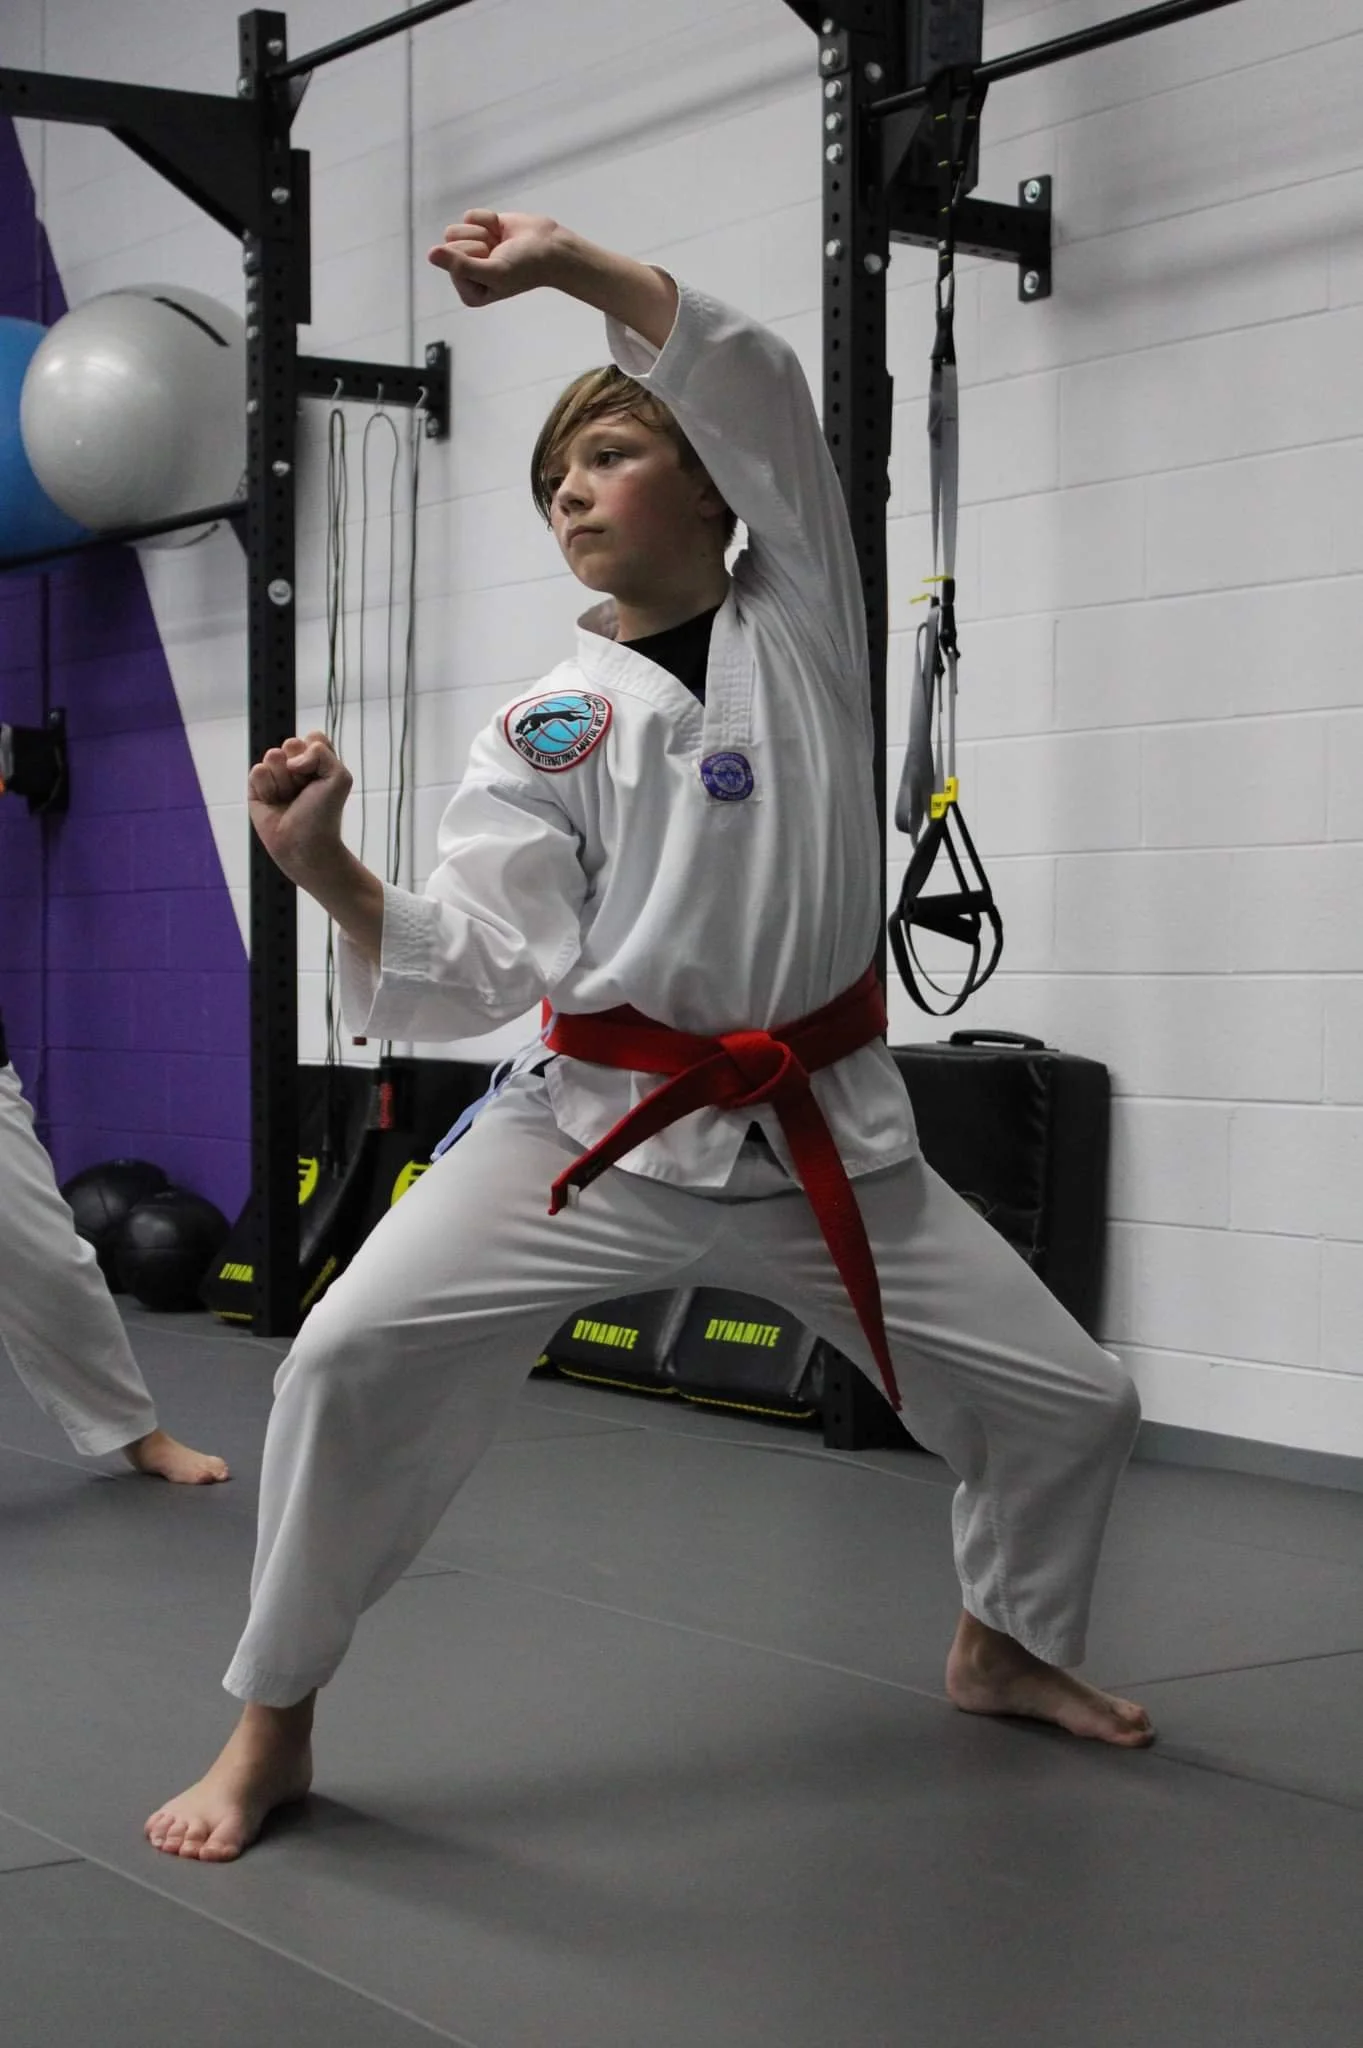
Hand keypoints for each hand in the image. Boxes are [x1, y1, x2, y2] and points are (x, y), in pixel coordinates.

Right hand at [247, 732, 351, 882]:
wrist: (305, 845)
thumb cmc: (324, 815)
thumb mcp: (339, 778)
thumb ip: (323, 752)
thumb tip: (291, 758)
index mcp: (318, 761)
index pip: (313, 737)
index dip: (316, 755)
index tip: (320, 777)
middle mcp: (296, 766)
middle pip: (290, 743)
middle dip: (298, 767)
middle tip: (304, 790)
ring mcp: (276, 776)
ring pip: (272, 756)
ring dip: (283, 780)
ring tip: (289, 798)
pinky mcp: (257, 788)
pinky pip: (257, 771)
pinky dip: (267, 788)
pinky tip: (274, 802)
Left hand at [427, 209, 564, 305]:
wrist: (550, 248)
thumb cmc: (525, 267)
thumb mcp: (493, 272)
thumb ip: (460, 266)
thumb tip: (431, 255)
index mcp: (468, 290)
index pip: (449, 262)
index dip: (473, 257)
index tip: (494, 263)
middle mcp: (466, 271)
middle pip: (450, 244)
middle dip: (478, 244)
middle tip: (499, 253)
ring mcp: (471, 249)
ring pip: (456, 230)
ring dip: (482, 232)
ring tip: (500, 243)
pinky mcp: (479, 229)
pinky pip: (470, 216)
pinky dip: (489, 220)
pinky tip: (502, 231)